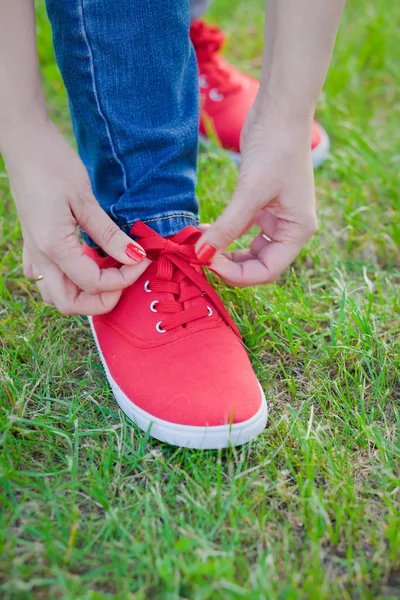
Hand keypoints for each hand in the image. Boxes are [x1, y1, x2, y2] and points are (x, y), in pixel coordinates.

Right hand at [4, 122, 149, 313]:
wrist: (24, 143)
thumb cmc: (53, 165)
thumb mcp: (85, 200)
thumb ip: (109, 235)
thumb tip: (135, 257)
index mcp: (53, 247)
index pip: (93, 283)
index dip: (124, 278)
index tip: (142, 260)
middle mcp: (40, 257)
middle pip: (69, 304)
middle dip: (101, 302)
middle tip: (125, 279)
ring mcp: (33, 252)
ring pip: (55, 296)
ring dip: (83, 295)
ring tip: (107, 272)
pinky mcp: (33, 245)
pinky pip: (46, 278)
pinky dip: (67, 282)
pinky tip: (85, 263)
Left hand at [196, 109, 317, 286]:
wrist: (279, 111)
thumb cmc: (275, 149)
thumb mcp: (249, 192)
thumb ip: (227, 227)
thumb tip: (201, 255)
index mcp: (297, 231)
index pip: (267, 271)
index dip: (238, 274)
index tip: (209, 263)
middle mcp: (290, 229)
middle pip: (258, 265)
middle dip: (230, 266)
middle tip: (201, 258)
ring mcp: (276, 218)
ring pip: (249, 251)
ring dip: (225, 252)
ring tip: (200, 247)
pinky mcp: (262, 206)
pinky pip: (242, 231)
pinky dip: (225, 234)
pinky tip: (205, 232)